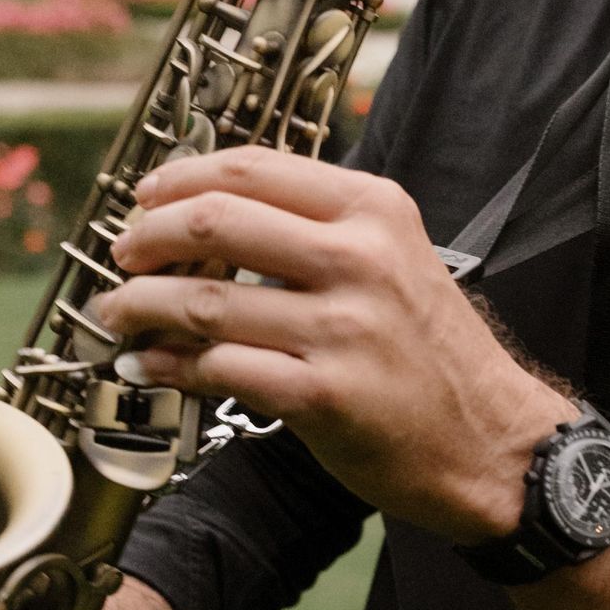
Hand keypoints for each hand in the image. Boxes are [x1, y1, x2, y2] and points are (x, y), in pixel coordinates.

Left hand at [97, 147, 569, 538]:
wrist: (490, 441)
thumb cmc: (433, 353)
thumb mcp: (397, 258)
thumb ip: (321, 227)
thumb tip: (213, 211)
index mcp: (373, 211)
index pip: (253, 168)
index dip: (181, 178)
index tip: (146, 198)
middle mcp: (358, 260)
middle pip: (215, 221)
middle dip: (147, 237)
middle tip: (124, 254)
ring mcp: (341, 329)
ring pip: (204, 301)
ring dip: (141, 305)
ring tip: (119, 313)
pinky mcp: (323, 395)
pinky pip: (218, 369)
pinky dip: (170, 365)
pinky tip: (151, 364)